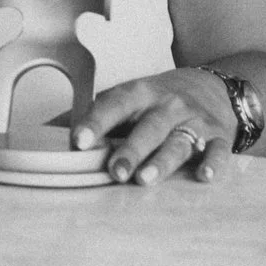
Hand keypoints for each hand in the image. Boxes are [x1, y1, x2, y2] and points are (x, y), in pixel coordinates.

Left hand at [72, 68, 236, 185]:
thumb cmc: (163, 98)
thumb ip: (96, 115)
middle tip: (115, 171)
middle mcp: (168, 105)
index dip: (96, 121)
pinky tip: (204, 175)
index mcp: (141, 93)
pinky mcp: (219, 136)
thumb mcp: (130, 97)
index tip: (78, 140)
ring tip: (145, 179)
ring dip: (162, 161)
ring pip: (179, 141)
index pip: (115, 103)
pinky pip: (219, 150)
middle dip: (131, 149)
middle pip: (149, 126)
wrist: (215, 85)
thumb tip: (47, 132)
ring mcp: (195, 121)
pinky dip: (214, 163)